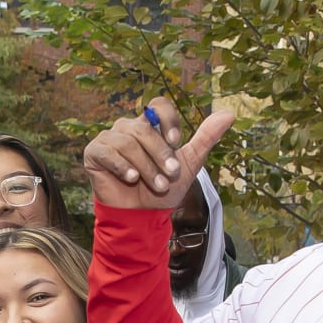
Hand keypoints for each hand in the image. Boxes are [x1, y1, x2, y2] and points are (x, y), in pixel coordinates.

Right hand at [82, 97, 235, 210]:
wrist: (141, 216)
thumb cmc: (163, 190)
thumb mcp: (189, 164)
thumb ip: (205, 138)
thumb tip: (229, 114)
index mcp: (150, 126)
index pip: (158, 106)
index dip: (168, 121)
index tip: (176, 141)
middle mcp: (128, 128)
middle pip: (144, 127)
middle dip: (160, 154)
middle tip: (170, 175)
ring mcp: (109, 139)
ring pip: (128, 142)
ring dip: (145, 166)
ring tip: (155, 184)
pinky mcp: (94, 153)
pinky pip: (107, 152)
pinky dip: (121, 165)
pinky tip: (130, 178)